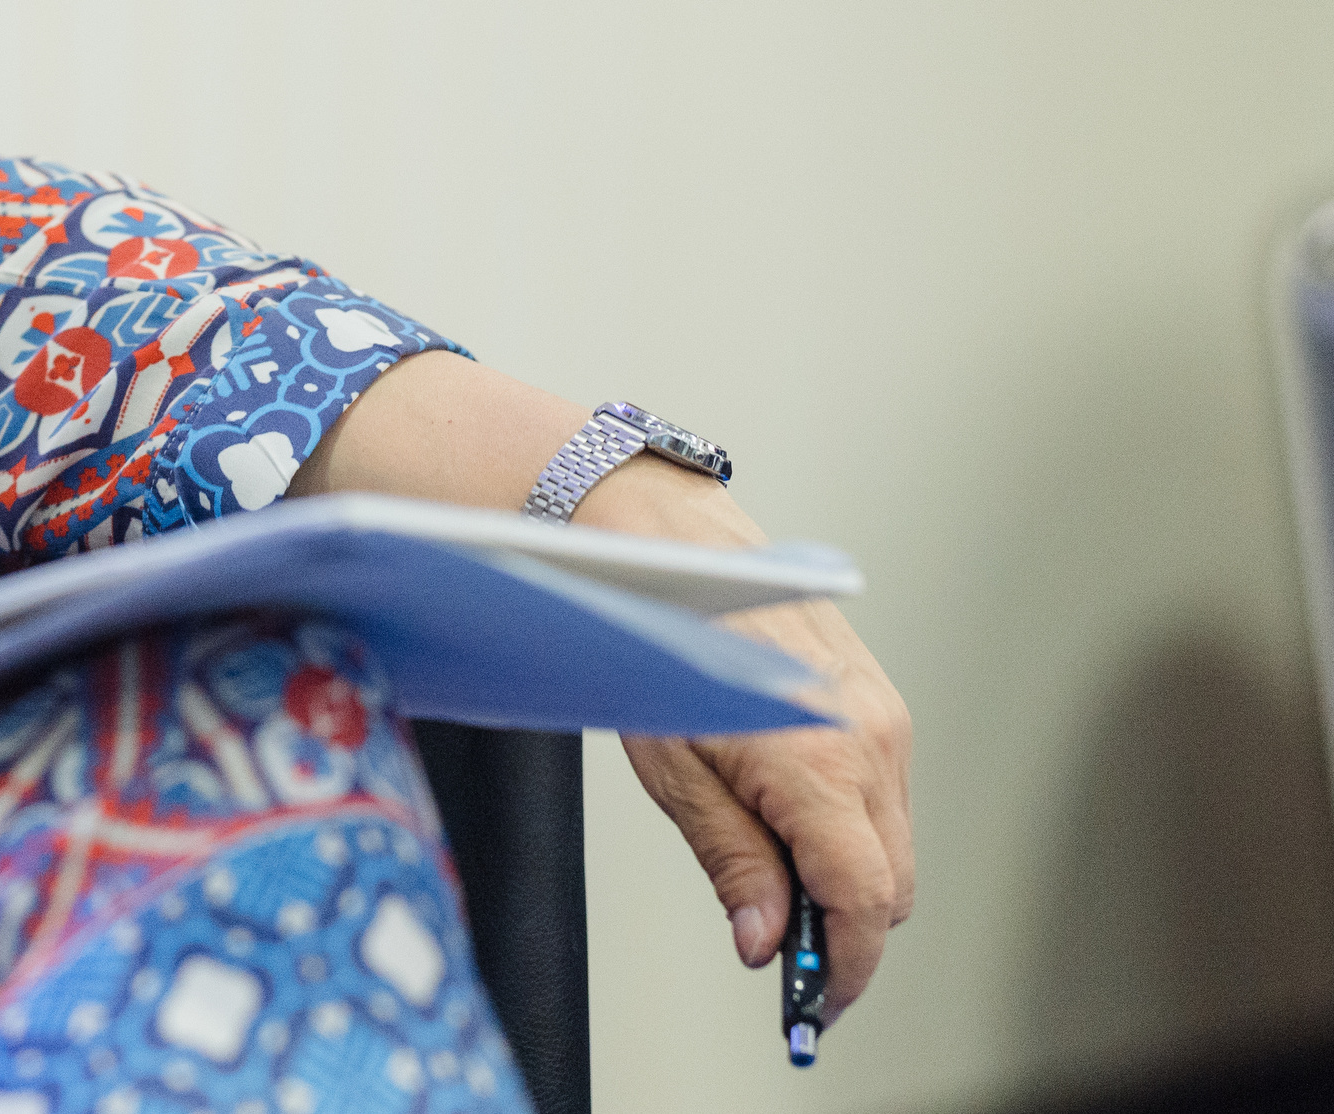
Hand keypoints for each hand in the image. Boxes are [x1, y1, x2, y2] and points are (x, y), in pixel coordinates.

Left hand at [585, 461, 917, 1023]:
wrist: (677, 549)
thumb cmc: (661, 643)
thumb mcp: (672, 769)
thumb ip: (731, 860)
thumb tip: (762, 941)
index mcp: (819, 761)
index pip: (863, 902)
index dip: (842, 968)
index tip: (812, 1005)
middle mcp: (872, 741)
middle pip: (892, 886)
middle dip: (844, 932)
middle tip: (781, 955)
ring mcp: (886, 719)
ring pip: (893, 845)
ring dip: (847, 879)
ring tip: (772, 879)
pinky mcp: (882, 705)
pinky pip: (885, 799)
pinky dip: (850, 830)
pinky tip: (789, 822)